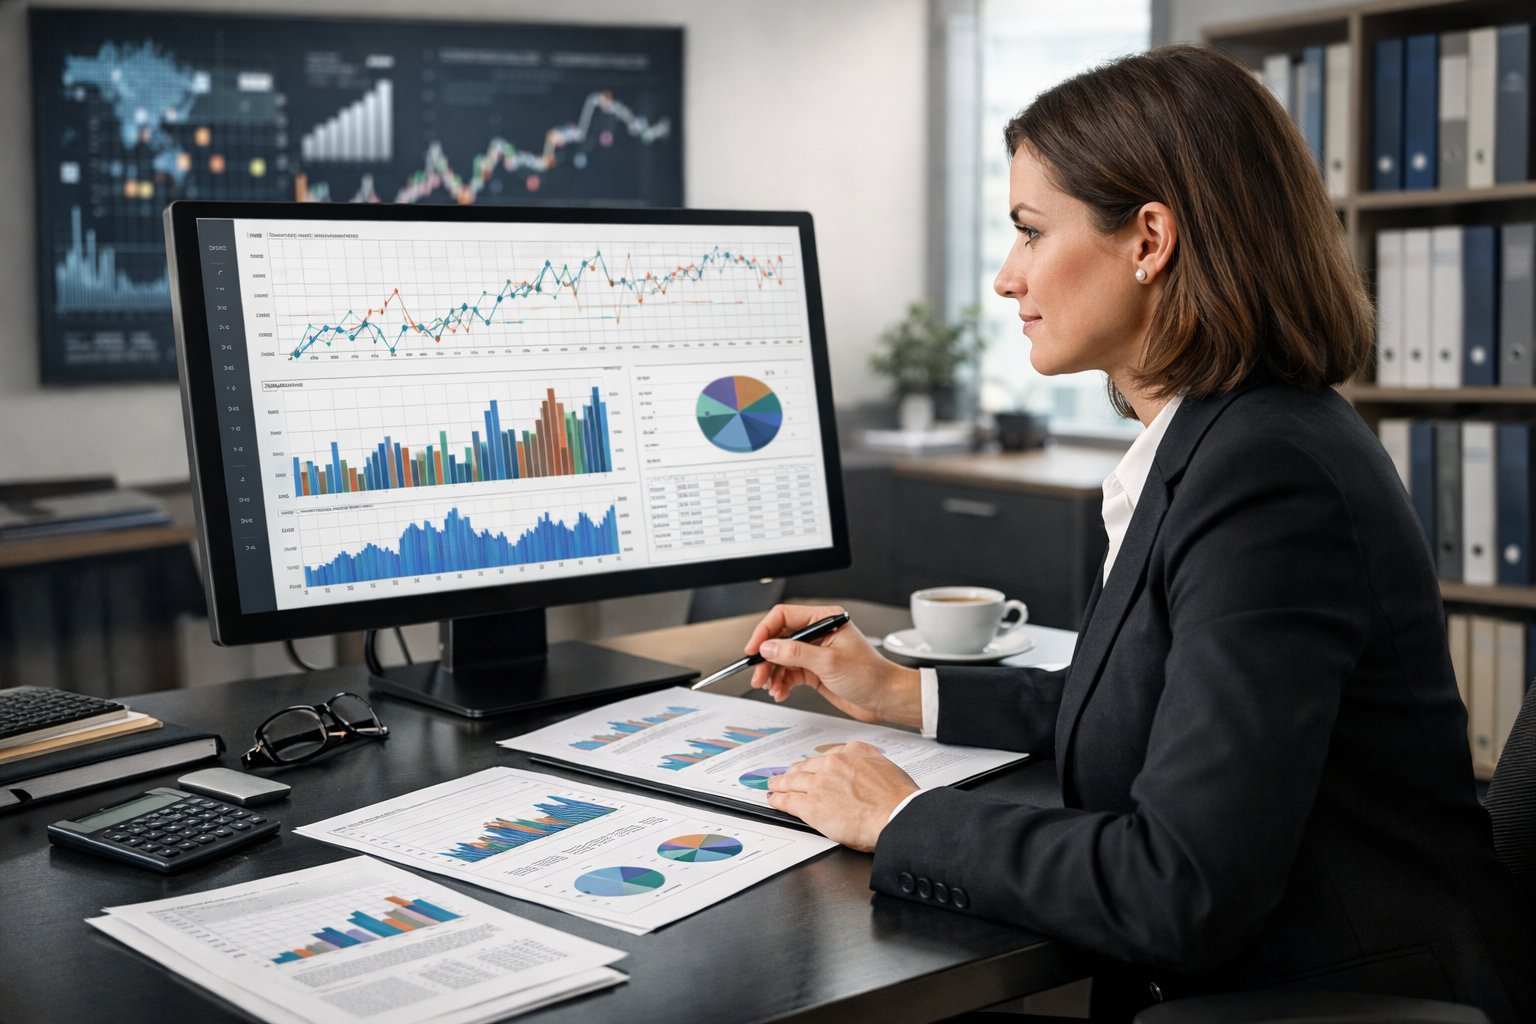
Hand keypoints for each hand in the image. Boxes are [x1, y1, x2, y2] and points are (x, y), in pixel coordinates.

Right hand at [746, 604, 920, 725]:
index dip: (765, 632)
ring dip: (772, 674)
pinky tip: (780, 692)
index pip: (784, 617)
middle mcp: (818, 634)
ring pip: (781, 658)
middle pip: (779, 639)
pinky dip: (781, 683)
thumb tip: (769, 647)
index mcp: (824, 620)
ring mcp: (815, 653)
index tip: (754, 649)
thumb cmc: (871, 675)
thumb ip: (796, 653)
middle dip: (766, 658)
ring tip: (770, 687)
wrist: (886, 699)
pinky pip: (789, 673)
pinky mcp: (814, 670)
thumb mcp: (829, 662)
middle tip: (758, 676)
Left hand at [765, 741, 917, 851]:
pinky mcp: (812, 804)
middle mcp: (835, 763)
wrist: (896, 814)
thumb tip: (866, 775)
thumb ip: (871, 766)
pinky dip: (779, 799)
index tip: (812, 767)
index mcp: (855, 752)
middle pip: (808, 766)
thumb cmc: (898, 799)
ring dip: (781, 783)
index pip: (829, 757)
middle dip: (796, 771)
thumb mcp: (887, 768)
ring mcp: (821, 783)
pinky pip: (789, 800)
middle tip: (787, 775)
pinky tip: (774, 800)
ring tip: (774, 785)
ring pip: (794, 781)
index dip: (817, 764)